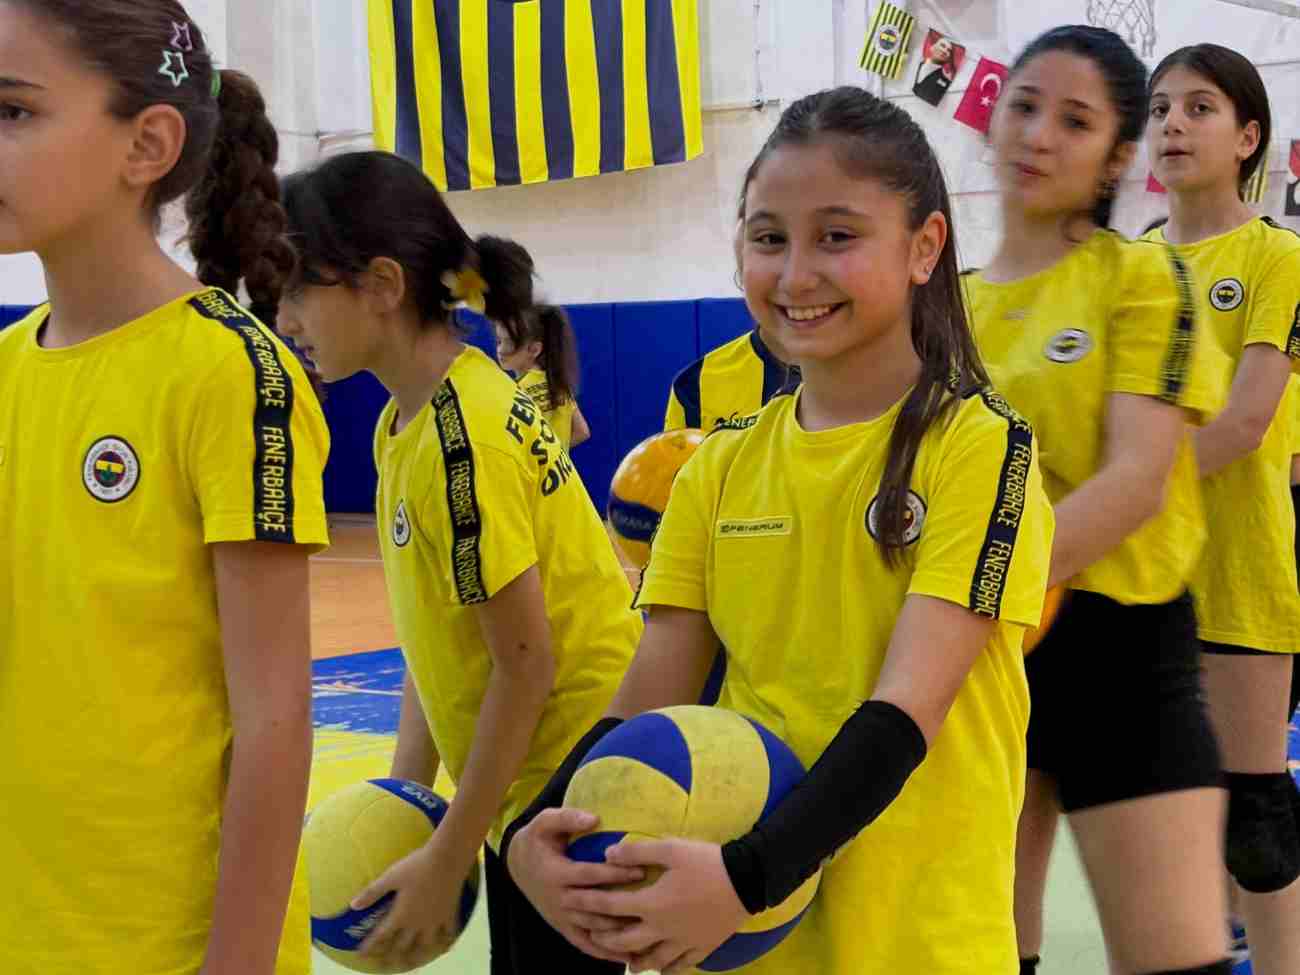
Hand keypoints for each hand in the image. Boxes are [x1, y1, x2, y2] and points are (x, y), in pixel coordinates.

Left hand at [350, 836, 467, 970]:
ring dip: (416, 956)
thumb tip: (353, 905)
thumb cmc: (416, 866)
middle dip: (390, 957)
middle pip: (401, 946)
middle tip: (383, 966)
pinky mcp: (449, 914)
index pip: (381, 936)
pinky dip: (445, 940)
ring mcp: (434, 921)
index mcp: (400, 915)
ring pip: (424, 945)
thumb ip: (373, 892)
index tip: (361, 955)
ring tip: (411, 962)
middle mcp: (416, 923)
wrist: (447, 859)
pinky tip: (445, 944)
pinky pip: (448, 932)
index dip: (370, 946)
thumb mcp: (391, 876)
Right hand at [506, 808, 645, 962]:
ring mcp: (561, 917)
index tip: (640, 869)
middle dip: (624, 902)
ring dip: (619, 931)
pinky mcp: (563, 928)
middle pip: (595, 904)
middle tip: (653, 899)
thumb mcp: (546, 822)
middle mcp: (559, 899)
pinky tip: (628, 956)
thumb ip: (568, 817)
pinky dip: (605, 952)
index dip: (614, 874)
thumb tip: (594, 818)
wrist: (518, 865)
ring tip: (648, 931)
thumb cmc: (539, 840)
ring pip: (593, 928)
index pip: (589, 875)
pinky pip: (585, 944)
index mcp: (556, 873)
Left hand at [569, 839, 748, 973]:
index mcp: (652, 903)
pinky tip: (660, 965)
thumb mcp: (671, 848)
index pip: (611, 906)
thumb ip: (637, 851)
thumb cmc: (706, 861)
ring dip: (633, 959)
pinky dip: (666, 968)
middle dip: (603, 937)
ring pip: (651, 960)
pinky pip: (679, 966)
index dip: (587, 903)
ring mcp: (683, 942)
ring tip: (622, 957)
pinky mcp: (702, 947)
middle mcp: (663, 928)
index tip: (569, 900)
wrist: (747, 880)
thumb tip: (607, 854)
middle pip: (624, 941)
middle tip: (591, 932)